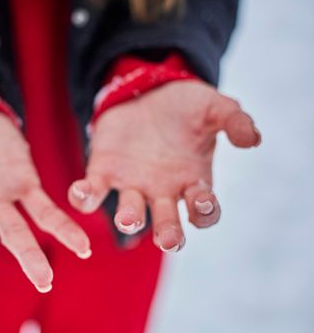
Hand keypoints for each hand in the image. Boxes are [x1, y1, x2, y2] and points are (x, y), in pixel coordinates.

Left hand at [68, 81, 260, 251]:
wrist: (146, 92)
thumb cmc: (185, 107)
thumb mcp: (214, 107)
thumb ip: (234, 121)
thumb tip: (253, 140)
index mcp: (193, 181)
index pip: (204, 211)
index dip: (204, 212)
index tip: (201, 200)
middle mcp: (162, 191)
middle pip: (167, 224)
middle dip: (169, 235)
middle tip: (168, 240)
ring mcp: (132, 184)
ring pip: (130, 213)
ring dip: (128, 219)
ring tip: (128, 219)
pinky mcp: (104, 171)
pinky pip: (92, 192)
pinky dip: (84, 197)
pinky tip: (79, 193)